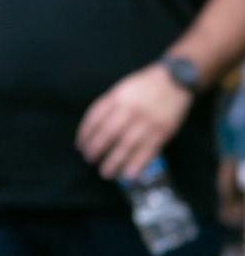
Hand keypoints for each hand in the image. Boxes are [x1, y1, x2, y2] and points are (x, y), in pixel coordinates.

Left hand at [76, 63, 193, 180]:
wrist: (174, 80)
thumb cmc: (145, 86)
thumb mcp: (123, 89)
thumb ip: (109, 106)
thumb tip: (93, 129)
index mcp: (118, 97)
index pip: (95, 118)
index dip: (85, 135)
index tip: (81, 146)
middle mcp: (130, 109)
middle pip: (107, 133)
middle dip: (96, 150)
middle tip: (90, 160)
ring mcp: (147, 121)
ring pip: (126, 145)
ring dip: (113, 162)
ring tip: (105, 173)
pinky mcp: (162, 131)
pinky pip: (147, 151)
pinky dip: (136, 164)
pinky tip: (128, 175)